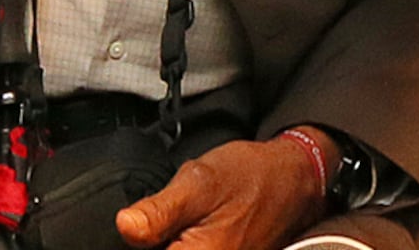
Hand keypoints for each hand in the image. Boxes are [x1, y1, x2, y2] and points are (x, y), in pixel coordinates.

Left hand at [117, 133, 327, 249]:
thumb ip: (158, 211)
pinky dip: (188, 241)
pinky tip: (194, 229)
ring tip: (184, 222)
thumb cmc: (251, 177)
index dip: (144, 240)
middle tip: (170, 217)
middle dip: (160, 238)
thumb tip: (125, 227)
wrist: (293, 179)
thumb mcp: (199, 182)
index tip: (150, 225)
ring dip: (172, 238)